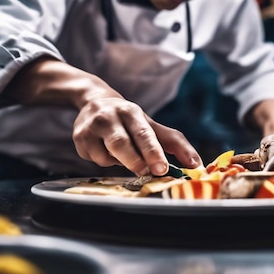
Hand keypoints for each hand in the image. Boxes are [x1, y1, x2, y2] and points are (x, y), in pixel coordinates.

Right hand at [72, 97, 201, 175]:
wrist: (93, 101)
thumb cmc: (129, 120)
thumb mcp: (151, 125)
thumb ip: (175, 144)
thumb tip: (195, 164)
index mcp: (131, 112)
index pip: (143, 133)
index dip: (153, 152)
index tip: (162, 168)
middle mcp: (108, 116)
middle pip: (121, 144)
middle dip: (135, 161)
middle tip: (146, 172)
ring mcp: (90, 127)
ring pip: (106, 157)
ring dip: (119, 162)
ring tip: (122, 152)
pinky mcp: (78, 139)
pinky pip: (94, 161)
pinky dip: (104, 161)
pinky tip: (105, 149)